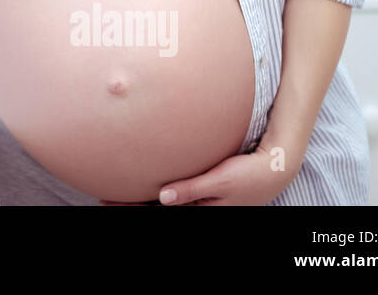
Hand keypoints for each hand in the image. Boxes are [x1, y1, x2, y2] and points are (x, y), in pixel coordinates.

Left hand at [100, 140, 299, 205]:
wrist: (275, 168)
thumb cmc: (250, 174)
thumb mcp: (222, 181)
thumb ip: (192, 189)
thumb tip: (162, 198)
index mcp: (198, 208)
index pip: (157, 210)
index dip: (131, 206)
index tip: (106, 201)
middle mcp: (195, 204)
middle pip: (155, 206)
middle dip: (130, 203)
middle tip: (102, 199)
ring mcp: (198, 196)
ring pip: (163, 198)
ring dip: (141, 197)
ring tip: (115, 192)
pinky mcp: (203, 185)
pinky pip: (175, 188)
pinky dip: (158, 188)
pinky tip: (147, 181)